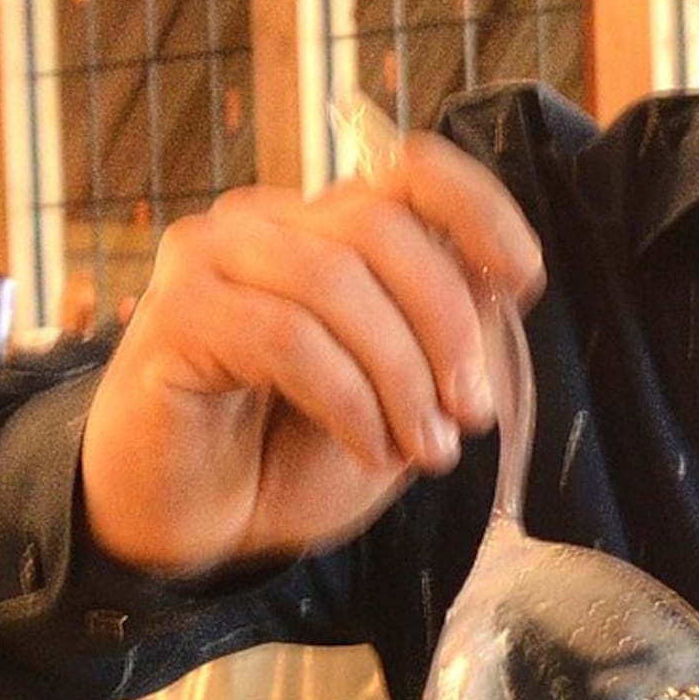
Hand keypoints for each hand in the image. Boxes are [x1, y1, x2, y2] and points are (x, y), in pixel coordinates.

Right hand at [77, 134, 539, 577]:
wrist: (197, 529)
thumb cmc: (293, 457)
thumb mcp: (402, 397)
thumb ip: (445, 337)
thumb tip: (499, 289)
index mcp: (325, 228)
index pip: (411, 170)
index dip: (480, 209)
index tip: (524, 281)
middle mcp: (266, 223)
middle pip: (382, 224)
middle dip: (446, 325)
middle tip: (470, 413)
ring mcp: (211, 257)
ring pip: (334, 279)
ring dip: (400, 374)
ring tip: (424, 448)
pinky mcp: (174, 312)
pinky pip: (285, 336)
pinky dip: (348, 399)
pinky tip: (368, 446)